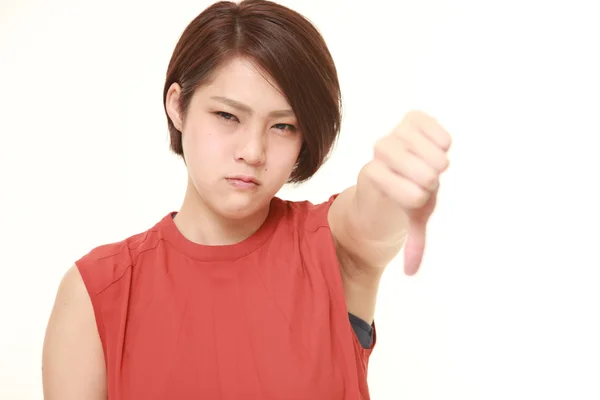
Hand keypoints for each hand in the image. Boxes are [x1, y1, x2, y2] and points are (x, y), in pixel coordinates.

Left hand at [369, 110, 450, 274]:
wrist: (404, 162)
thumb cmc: (408, 192)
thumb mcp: (412, 219)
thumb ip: (413, 244)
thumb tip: (410, 274)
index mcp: (375, 177)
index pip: (412, 196)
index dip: (418, 199)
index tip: (413, 197)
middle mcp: (381, 151)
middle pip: (427, 175)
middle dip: (432, 182)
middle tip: (426, 180)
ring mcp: (396, 133)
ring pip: (433, 156)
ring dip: (438, 163)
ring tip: (432, 164)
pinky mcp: (413, 118)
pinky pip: (437, 132)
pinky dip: (442, 141)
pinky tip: (438, 146)